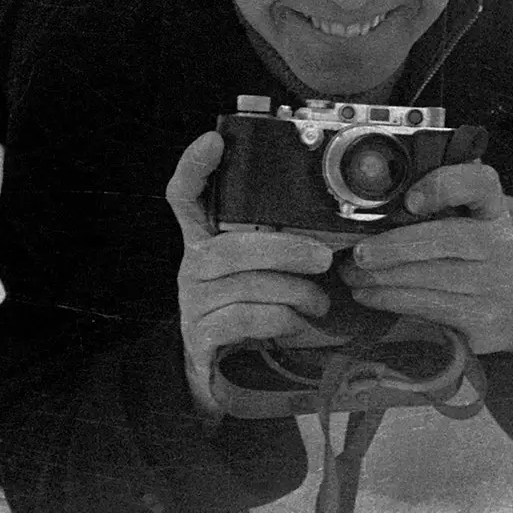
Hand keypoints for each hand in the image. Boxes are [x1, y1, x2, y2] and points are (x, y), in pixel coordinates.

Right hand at [165, 131, 335, 418]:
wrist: (217, 371)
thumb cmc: (247, 307)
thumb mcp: (256, 270)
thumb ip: (272, 243)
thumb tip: (328, 232)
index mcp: (203, 238)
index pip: (184, 195)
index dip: (194, 166)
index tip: (214, 141)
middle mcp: (191, 265)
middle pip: (229, 247)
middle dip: (284, 251)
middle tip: (324, 259)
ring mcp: (192, 301)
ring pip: (246, 285)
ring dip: (294, 293)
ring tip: (320, 301)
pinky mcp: (200, 335)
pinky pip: (245, 319)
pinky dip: (280, 319)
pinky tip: (296, 322)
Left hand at [338, 160, 512, 353]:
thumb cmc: (473, 258)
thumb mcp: (465, 224)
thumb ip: (435, 207)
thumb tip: (372, 204)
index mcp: (492, 209)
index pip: (480, 183)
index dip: (445, 186)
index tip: (409, 201)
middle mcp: (499, 243)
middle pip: (446, 239)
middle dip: (394, 247)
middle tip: (358, 253)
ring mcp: (496, 284)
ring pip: (432, 277)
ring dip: (383, 278)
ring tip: (351, 276)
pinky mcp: (484, 318)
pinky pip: (430, 306)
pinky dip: (391, 300)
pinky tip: (367, 295)